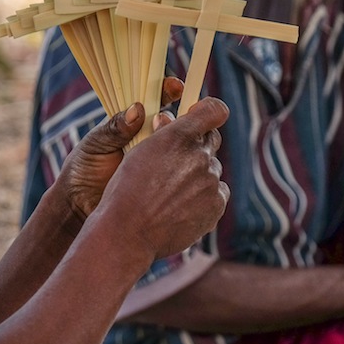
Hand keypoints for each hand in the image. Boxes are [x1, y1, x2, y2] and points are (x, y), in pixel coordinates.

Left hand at [56, 77, 186, 219]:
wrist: (79, 204)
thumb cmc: (83, 167)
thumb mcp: (96, 144)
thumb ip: (115, 128)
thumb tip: (137, 110)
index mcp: (133, 120)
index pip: (156, 98)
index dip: (168, 90)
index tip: (175, 87)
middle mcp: (150, 136)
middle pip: (175, 118)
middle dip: (179, 114)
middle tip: (166, 120)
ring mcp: (160, 158)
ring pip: (181, 143)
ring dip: (183, 140)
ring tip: (172, 144)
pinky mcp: (164, 179)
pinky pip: (178, 168)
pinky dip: (184, 164)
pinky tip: (183, 166)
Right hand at [92, 96, 230, 259]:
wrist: (128, 232)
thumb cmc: (126, 190)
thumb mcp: (139, 151)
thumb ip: (162, 133)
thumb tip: (169, 119)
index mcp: (179, 136)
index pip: (214, 111)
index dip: (210, 111)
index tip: (202, 115)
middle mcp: (199, 155)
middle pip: (211, 141)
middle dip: (197, 146)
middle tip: (176, 161)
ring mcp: (211, 181)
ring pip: (212, 169)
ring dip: (198, 175)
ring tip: (171, 193)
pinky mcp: (217, 205)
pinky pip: (217, 193)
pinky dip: (204, 197)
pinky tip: (181, 207)